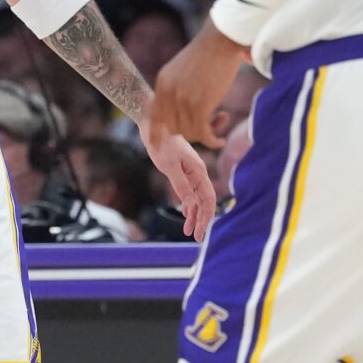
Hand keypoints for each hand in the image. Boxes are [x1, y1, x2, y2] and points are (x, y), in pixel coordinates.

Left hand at [141, 117, 215, 239]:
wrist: (154, 125)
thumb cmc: (161, 142)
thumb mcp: (169, 166)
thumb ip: (181, 185)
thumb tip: (191, 204)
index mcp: (198, 170)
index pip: (208, 198)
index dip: (206, 216)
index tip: (202, 231)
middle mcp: (197, 172)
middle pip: (204, 201)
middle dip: (201, 220)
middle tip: (197, 238)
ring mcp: (190, 172)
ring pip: (196, 198)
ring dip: (193, 214)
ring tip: (189, 231)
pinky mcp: (182, 171)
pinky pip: (189, 191)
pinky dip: (188, 204)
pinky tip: (185, 214)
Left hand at [145, 25, 247, 148]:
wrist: (222, 40)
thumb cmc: (210, 54)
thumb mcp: (182, 70)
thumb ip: (176, 89)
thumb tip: (180, 114)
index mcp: (162, 83)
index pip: (154, 116)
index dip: (155, 133)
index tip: (155, 145)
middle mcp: (168, 92)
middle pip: (174, 128)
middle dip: (191, 130)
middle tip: (210, 123)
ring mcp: (182, 99)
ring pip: (190, 132)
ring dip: (206, 133)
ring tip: (221, 120)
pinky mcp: (200, 105)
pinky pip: (203, 133)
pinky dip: (213, 140)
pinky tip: (221, 141)